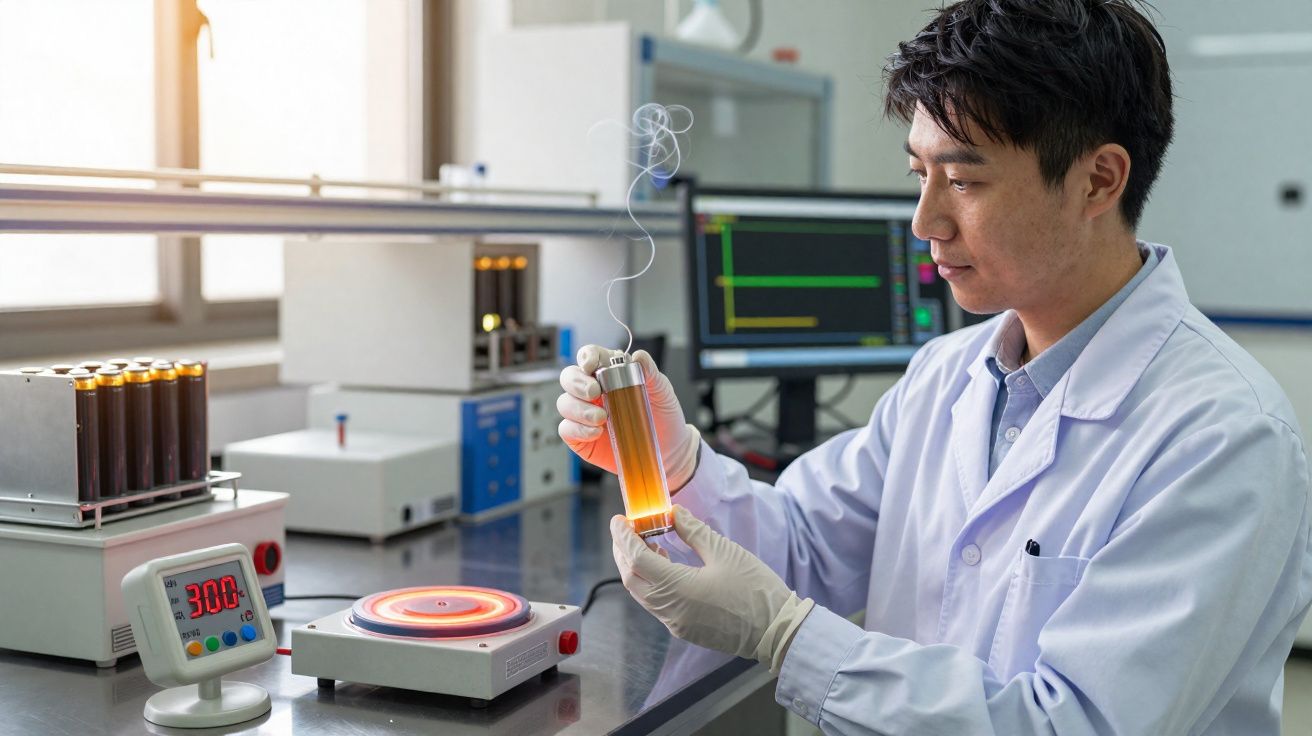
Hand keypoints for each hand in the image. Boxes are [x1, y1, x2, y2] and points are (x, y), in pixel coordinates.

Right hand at [557, 345, 699, 488]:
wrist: (669, 448)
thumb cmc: (662, 416)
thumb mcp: (662, 390)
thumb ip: (650, 372)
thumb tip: (639, 356)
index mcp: (610, 373)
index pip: (590, 356)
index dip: (586, 356)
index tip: (591, 365)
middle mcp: (593, 391)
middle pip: (569, 378)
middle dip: (577, 383)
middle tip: (594, 392)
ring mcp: (584, 414)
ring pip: (565, 403)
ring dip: (579, 409)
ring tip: (602, 418)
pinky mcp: (581, 437)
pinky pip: (567, 430)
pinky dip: (578, 430)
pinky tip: (596, 432)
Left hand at [610, 506, 814, 673]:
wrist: (776, 630)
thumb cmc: (755, 589)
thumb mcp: (724, 552)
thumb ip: (693, 531)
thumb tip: (674, 513)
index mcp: (676, 588)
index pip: (636, 558)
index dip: (623, 537)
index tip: (618, 520)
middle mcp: (669, 609)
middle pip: (631, 578)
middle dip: (623, 552)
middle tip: (626, 530)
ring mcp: (675, 623)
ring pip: (641, 594)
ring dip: (636, 568)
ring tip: (646, 543)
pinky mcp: (684, 629)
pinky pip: (656, 605)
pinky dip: (651, 583)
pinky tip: (664, 567)